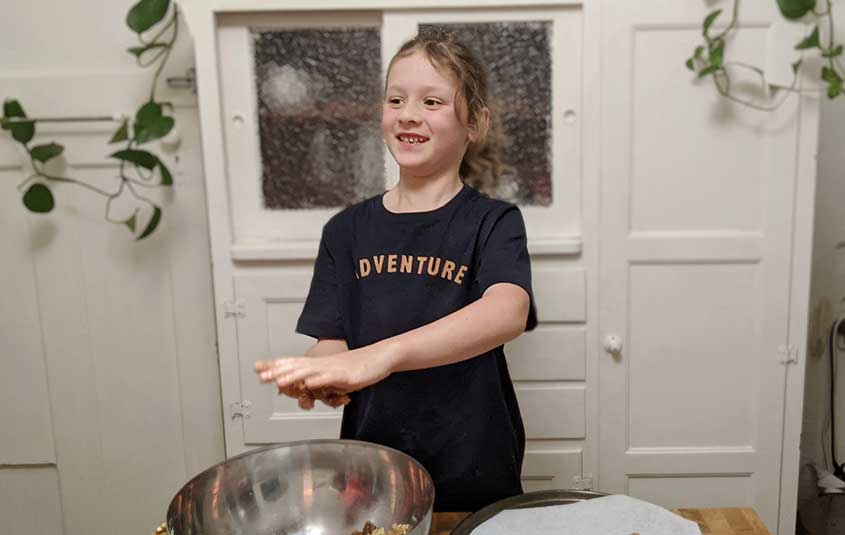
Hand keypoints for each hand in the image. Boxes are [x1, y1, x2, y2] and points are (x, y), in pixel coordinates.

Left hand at [256, 344, 395, 395]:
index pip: (293, 363)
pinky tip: (309, 383)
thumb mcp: (336, 377)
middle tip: (261, 375)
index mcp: (319, 364)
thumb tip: (308, 388)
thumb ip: (321, 383)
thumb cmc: (358, 368)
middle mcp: (323, 364)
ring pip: (310, 371)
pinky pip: (330, 378)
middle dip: (278, 371)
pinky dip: (318, 380)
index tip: (258, 368)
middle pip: (297, 366)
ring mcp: (334, 369)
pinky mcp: (346, 376)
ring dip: (293, 375)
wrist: (380, 357)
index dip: (276, 365)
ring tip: (278, 381)